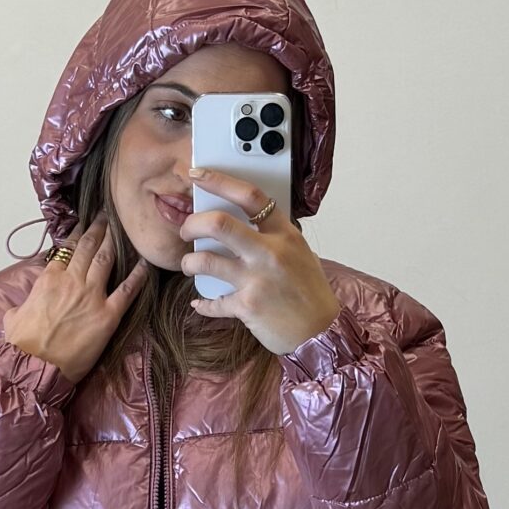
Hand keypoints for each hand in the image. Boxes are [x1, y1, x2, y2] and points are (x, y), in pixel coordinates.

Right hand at [2, 214, 147, 385]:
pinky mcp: (108, 316)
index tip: (86, 223)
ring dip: (115, 241)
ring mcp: (91, 296)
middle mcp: (71, 281)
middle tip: (107, 217)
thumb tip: (21, 308)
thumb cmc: (23, 345)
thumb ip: (21, 305)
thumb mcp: (14, 317)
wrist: (36, 367)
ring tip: (123, 229)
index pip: (67, 248)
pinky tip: (145, 263)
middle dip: (99, 228)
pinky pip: (127, 290)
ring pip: (107, 259)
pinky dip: (138, 275)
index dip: (79, 233)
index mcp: (49, 279)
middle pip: (89, 247)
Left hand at [180, 169, 338, 353]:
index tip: (198, 175)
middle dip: (192, 223)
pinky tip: (200, 303)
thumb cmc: (311, 294)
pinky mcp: (247, 307)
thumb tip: (244, 224)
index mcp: (285, 235)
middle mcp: (270, 253)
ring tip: (190, 265)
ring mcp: (257, 280)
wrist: (321, 333)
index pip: (250, 196)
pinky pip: (212, 302)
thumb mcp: (300, 254)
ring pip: (205, 260)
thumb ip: (275, 237)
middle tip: (186, 229)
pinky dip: (202, 304)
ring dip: (189, 262)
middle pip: (218, 223)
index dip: (219, 181)